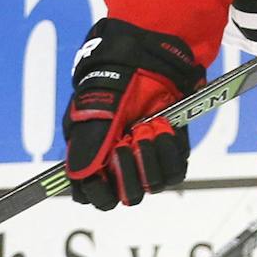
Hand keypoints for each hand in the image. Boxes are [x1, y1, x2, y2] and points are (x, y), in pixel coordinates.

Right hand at [63, 19, 205, 209]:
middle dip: (129, 171)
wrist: (145, 60)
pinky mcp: (171, 152)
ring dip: (150, 156)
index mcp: (93, 158)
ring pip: (154, 185)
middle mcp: (121, 164)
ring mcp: (148, 160)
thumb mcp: (93, 113)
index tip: (103, 173)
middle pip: (128, 196)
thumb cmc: (111, 83)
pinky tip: (162, 127)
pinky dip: (170, 150)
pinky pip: (176, 171)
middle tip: (126, 142)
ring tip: (145, 126)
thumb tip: (81, 177)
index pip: (92, 196)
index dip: (99, 192)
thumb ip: (86, 147)